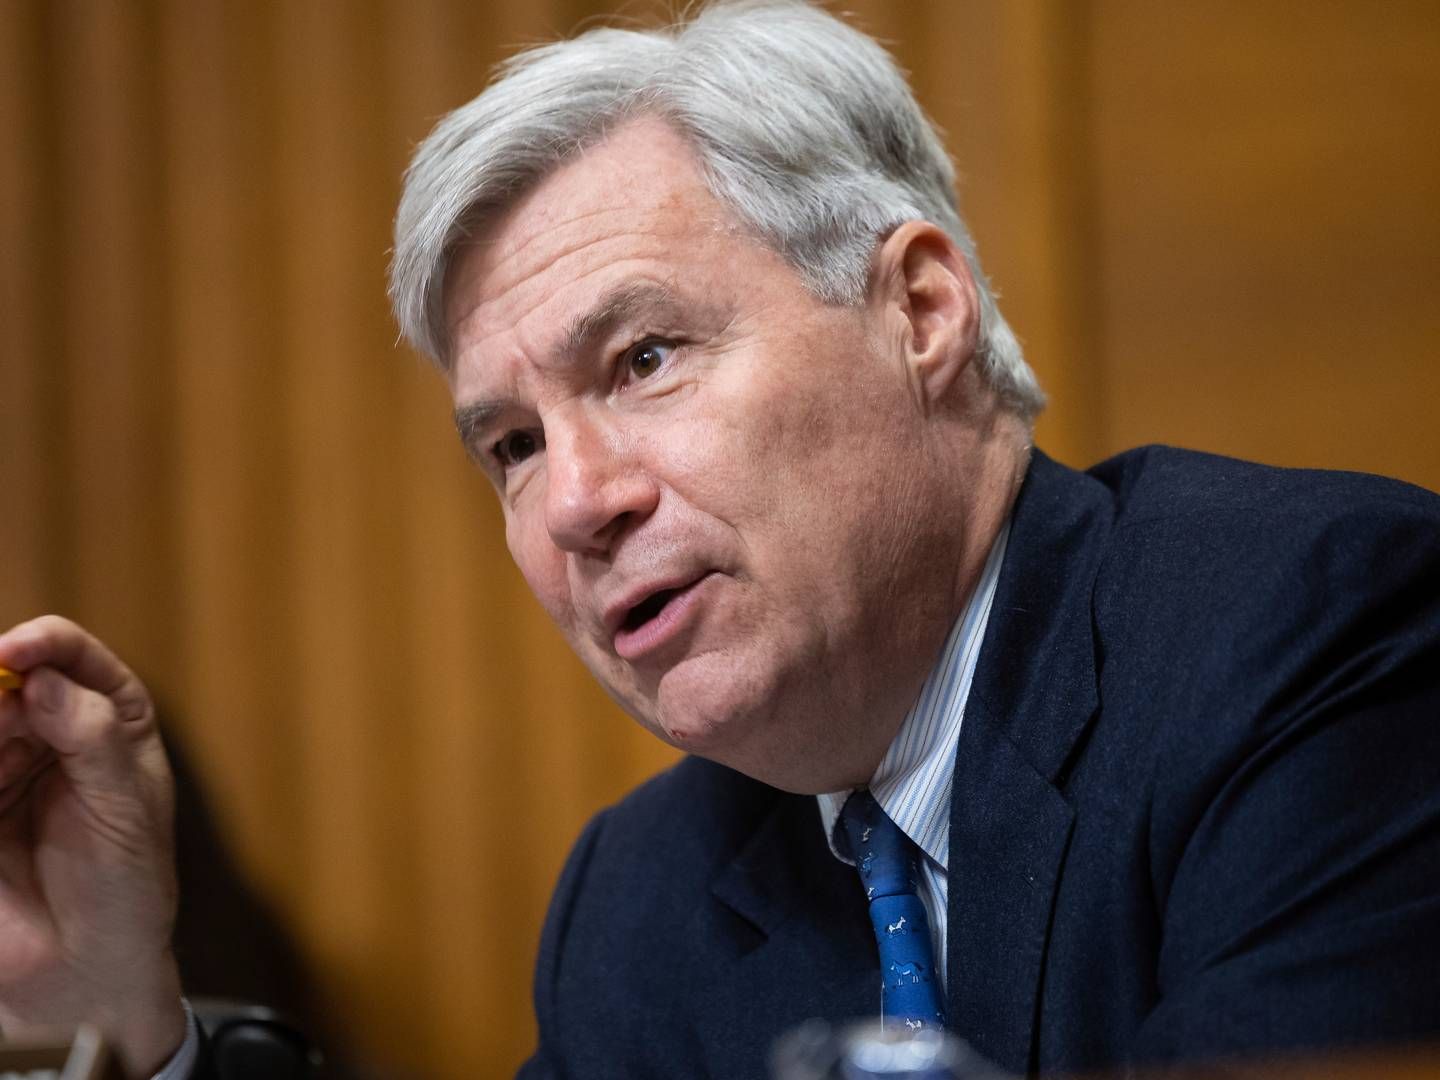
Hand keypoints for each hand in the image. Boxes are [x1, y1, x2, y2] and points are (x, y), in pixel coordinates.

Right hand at [0, 616, 185, 1077]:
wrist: (84, 969)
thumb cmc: (125, 884)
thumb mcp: (126, 808)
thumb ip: (89, 739)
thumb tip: (41, 681)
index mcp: (108, 716)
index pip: (70, 656)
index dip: (42, 643)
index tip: (14, 653)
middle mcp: (50, 729)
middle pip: (4, 681)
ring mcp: (1, 764)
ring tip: (0, 776)